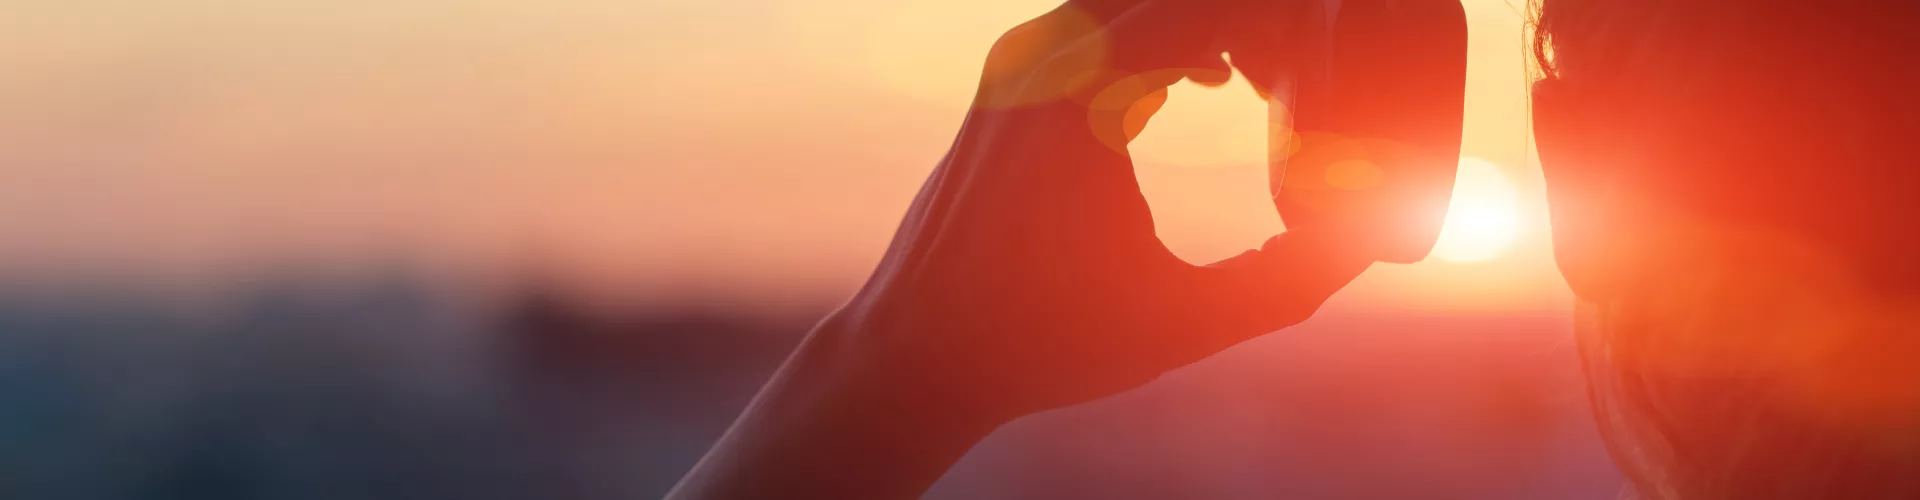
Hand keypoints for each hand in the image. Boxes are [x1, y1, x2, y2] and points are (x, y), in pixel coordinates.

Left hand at [668, 3, 1369, 497]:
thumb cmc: (1048, 342)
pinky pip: (1100, 23)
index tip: (1351, 68)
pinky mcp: (1005, 82)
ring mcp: (1019, 61)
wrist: (916, 352)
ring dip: (1215, 23)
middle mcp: (1048, 55)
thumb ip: (1292, 280)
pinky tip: (1210, 83)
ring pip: (1140, 2)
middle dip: (1266, 23)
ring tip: (1276, 78)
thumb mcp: (1188, 321)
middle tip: (1322, 73)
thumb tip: (1376, 238)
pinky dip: (1164, 36)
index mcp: (1091, 91)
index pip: (1229, 7)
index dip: (1305, 30)